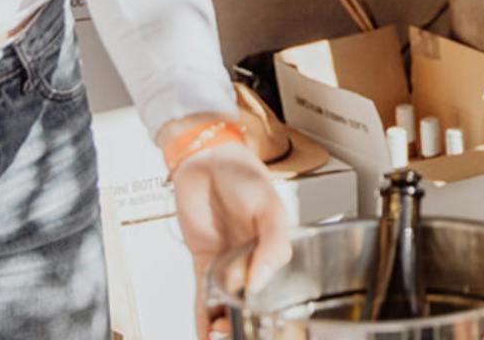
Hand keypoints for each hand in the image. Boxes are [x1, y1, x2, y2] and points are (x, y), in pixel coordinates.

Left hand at [172, 141, 291, 339]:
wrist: (205, 160)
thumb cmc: (244, 175)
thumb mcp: (269, 206)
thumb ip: (272, 243)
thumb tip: (258, 283)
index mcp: (277, 249)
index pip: (280, 288)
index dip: (273, 311)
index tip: (266, 326)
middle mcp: (254, 260)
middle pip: (253, 303)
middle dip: (247, 323)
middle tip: (235, 332)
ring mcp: (228, 264)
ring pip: (228, 304)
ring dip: (223, 326)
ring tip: (219, 336)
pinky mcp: (204, 264)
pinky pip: (204, 297)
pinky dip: (202, 318)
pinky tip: (203, 332)